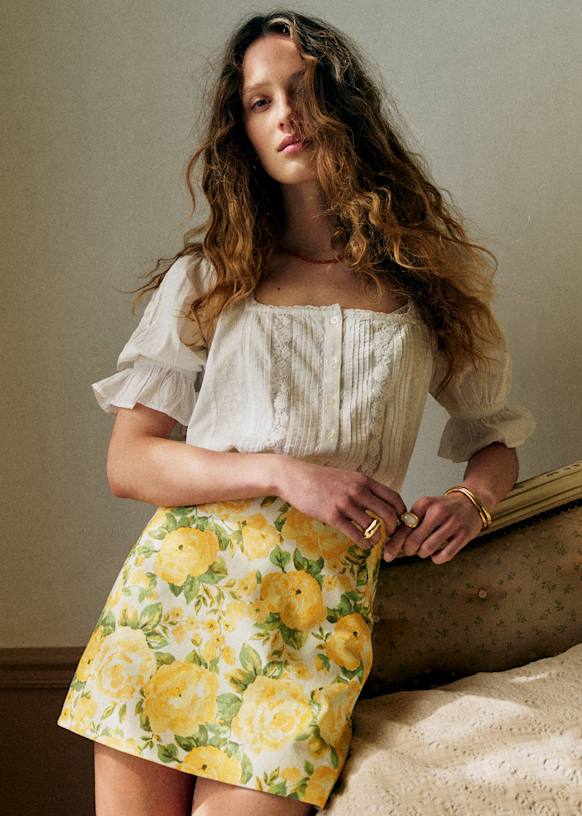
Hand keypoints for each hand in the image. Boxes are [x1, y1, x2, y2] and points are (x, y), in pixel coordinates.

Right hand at [275, 456, 405, 548]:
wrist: (295, 477)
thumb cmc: (321, 479)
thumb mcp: (347, 477)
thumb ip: (363, 488)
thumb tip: (380, 502)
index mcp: (364, 480)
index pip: (393, 497)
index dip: (401, 512)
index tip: (400, 521)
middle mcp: (358, 491)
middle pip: (388, 514)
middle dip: (394, 528)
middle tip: (391, 536)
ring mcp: (345, 503)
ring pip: (373, 527)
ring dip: (378, 538)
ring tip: (376, 542)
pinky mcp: (332, 516)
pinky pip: (356, 534)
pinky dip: (364, 543)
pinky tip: (364, 545)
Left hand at [383, 491, 484, 564]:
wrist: (472, 501)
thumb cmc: (444, 508)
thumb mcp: (426, 507)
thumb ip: (411, 523)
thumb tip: (393, 543)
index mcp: (424, 504)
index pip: (404, 527)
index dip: (394, 544)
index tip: (387, 554)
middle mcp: (438, 512)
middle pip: (414, 541)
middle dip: (408, 550)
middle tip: (409, 551)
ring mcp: (452, 523)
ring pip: (428, 549)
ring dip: (422, 554)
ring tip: (424, 550)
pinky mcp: (464, 534)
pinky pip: (445, 555)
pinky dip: (437, 558)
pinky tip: (436, 554)